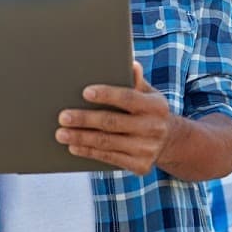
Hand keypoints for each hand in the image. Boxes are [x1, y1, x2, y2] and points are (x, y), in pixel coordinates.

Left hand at [55, 61, 174, 174]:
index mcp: (156, 106)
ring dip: (81, 138)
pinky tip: (74, 146)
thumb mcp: (149, 94)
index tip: (85, 92)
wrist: (170, 141)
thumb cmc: (150, 111)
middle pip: (113, 122)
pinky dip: (89, 152)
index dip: (107, 95)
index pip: (128, 98)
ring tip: (61, 133)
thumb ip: (137, 82)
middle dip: (85, 119)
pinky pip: (109, 158)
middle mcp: (153, 128)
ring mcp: (147, 149)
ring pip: (107, 142)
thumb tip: (131, 65)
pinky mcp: (140, 166)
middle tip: (63, 116)